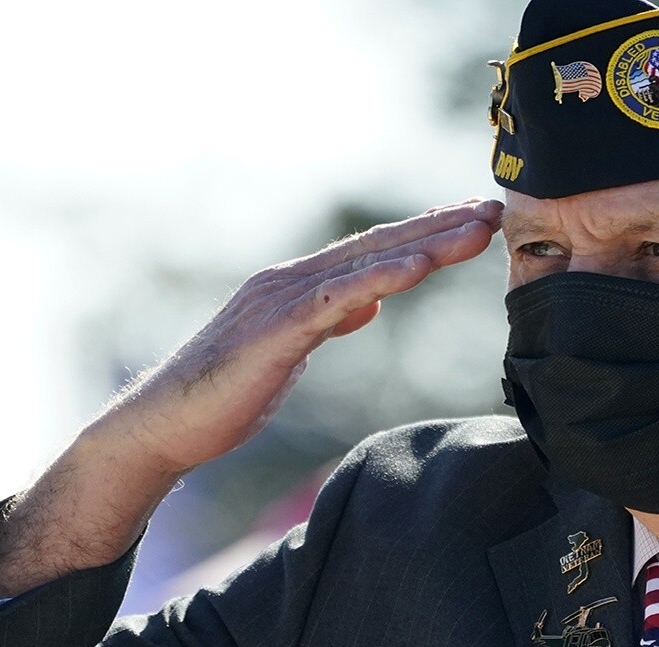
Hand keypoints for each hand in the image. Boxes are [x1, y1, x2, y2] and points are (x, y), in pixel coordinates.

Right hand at [103, 197, 502, 472]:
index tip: (474, 220)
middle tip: (494, 209)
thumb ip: (329, 321)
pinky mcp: (277, 329)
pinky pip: (337, 298)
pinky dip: (380, 278)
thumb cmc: (225, 393)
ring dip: (427, 243)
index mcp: (301, 286)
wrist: (164, 425)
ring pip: (368, 262)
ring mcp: (283, 299)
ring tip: (476, 229)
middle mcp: (294, 279)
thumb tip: (368, 304)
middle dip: (441, 225)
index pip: (375, 251)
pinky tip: (419, 267)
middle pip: (381, 245)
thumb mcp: (292, 350)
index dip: (426, 233)